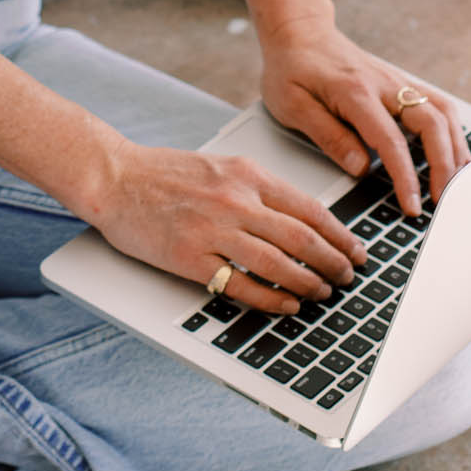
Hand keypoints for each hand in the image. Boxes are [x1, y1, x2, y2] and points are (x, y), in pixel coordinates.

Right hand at [90, 143, 365, 315]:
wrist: (115, 177)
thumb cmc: (165, 174)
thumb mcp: (221, 167)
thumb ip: (257, 189)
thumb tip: (300, 218)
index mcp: (246, 175)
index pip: (308, 208)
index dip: (339, 234)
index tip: (356, 249)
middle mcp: (234, 201)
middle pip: (301, 237)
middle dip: (333, 261)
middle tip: (348, 276)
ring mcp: (212, 230)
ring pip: (277, 262)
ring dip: (308, 282)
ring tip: (324, 293)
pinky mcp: (189, 258)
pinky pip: (241, 284)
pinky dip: (270, 297)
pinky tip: (287, 304)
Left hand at [258, 16, 470, 216]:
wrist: (300, 31)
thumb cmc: (291, 68)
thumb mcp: (292, 105)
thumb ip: (328, 136)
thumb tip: (360, 168)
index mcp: (355, 92)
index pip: (391, 140)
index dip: (406, 177)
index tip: (412, 206)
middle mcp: (384, 84)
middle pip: (432, 123)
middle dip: (443, 165)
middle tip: (442, 200)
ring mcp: (397, 81)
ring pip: (443, 112)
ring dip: (455, 148)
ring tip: (455, 183)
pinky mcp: (401, 83)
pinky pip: (438, 105)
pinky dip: (452, 131)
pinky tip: (454, 154)